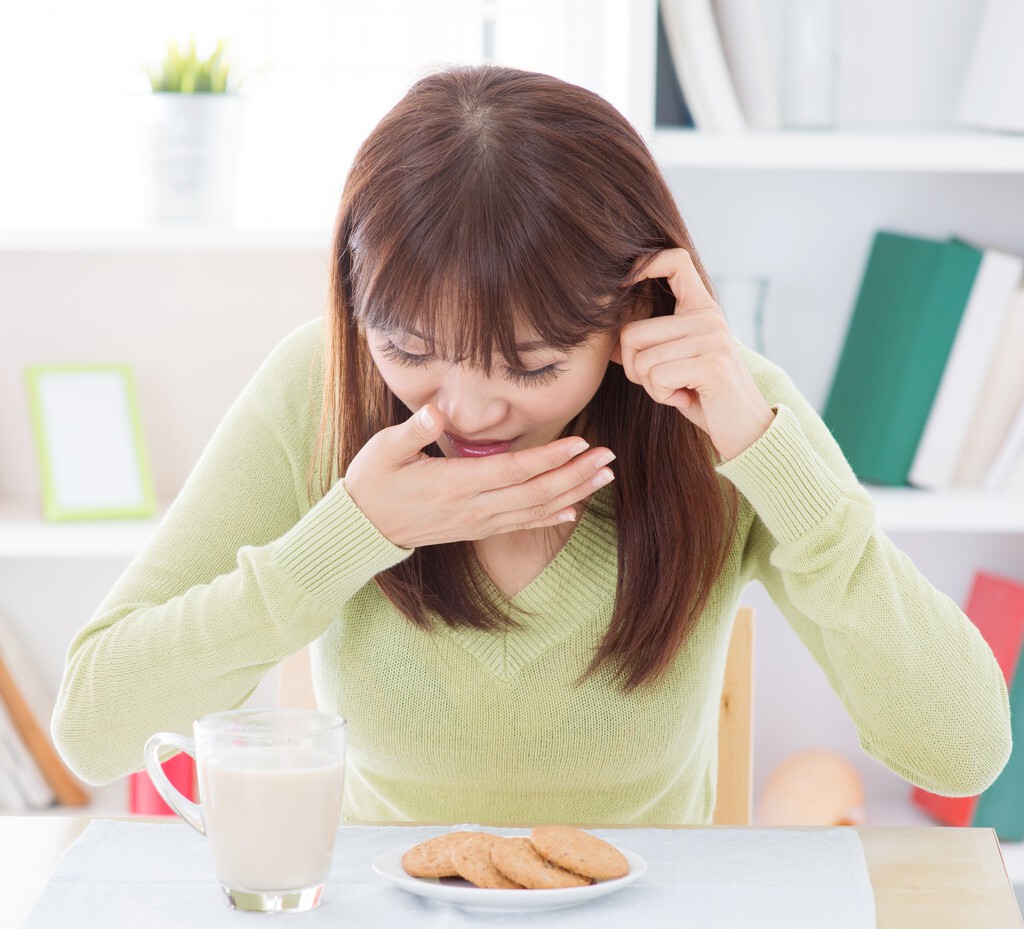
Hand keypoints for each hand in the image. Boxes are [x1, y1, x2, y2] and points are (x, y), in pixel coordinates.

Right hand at [343, 405, 615, 548]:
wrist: (362, 528)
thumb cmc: (373, 482)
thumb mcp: (384, 450)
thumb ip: (413, 431)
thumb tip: (437, 409)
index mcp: (453, 484)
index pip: (512, 471)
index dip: (549, 459)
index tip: (580, 443)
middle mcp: (472, 508)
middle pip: (534, 493)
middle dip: (574, 475)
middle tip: (608, 458)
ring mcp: (477, 523)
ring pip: (534, 511)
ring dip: (572, 493)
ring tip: (602, 477)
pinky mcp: (476, 530)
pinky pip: (520, 526)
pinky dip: (549, 518)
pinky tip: (574, 509)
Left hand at [610, 248, 774, 460]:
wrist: (747, 430)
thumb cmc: (704, 396)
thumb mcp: (677, 362)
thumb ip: (652, 344)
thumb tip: (606, 340)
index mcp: (702, 309)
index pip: (675, 261)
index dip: (645, 263)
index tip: (623, 283)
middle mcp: (709, 317)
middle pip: (632, 333)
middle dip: (634, 368)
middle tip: (664, 383)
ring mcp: (712, 338)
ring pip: (642, 360)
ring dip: (651, 387)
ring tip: (680, 391)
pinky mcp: (711, 364)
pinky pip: (657, 378)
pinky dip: (663, 397)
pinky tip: (687, 399)